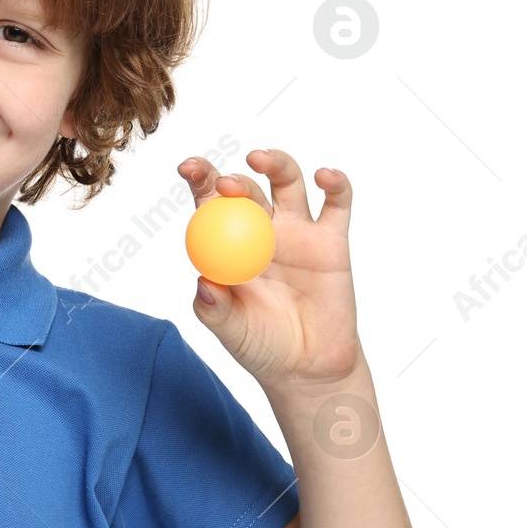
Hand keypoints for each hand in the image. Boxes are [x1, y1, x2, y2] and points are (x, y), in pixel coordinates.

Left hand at [177, 149, 365, 395]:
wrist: (307, 367)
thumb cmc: (260, 345)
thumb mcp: (231, 331)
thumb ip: (215, 309)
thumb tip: (204, 283)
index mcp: (226, 244)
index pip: (210, 203)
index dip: (200, 180)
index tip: (189, 167)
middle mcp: (259, 229)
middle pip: (246, 188)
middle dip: (233, 178)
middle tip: (228, 184)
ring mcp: (297, 231)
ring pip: (288, 183)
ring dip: (276, 164)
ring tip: (261, 160)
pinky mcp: (332, 240)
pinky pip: (337, 204)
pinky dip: (335, 184)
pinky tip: (325, 177)